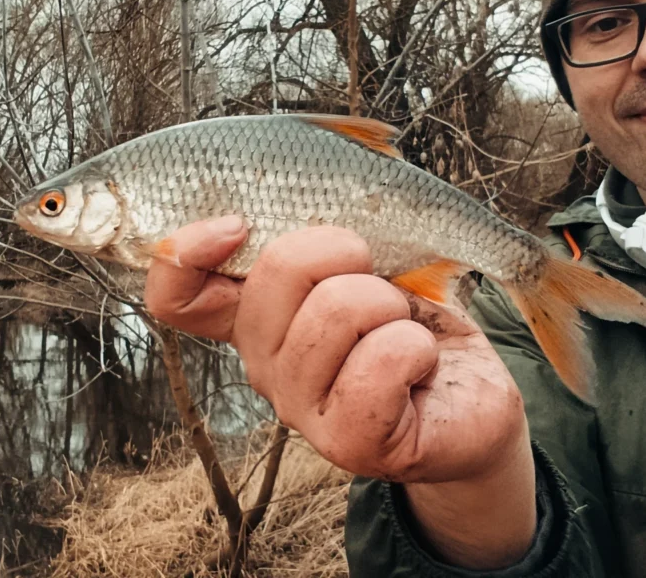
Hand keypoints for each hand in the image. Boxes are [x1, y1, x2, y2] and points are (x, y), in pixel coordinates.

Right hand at [145, 218, 534, 566]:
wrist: (468, 398)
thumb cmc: (412, 321)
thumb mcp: (366, 266)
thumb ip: (323, 242)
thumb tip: (290, 201)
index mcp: (259, 317)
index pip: (177, 294)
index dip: (183, 252)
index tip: (236, 226)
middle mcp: (265, 364)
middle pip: (275, 273)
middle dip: (346, 251)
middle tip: (376, 280)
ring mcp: (302, 409)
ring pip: (336, 310)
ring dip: (390, 304)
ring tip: (402, 328)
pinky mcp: (350, 442)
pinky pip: (383, 359)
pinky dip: (418, 344)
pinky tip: (420, 363)